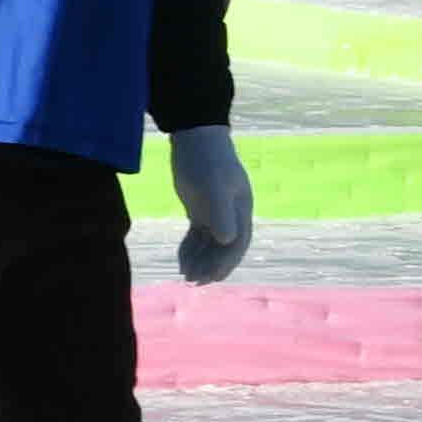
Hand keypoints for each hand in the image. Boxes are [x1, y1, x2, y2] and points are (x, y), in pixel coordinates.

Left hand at [167, 124, 253, 285]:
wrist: (195, 139)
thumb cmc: (207, 161)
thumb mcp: (214, 186)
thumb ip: (221, 213)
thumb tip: (226, 240)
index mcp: (240, 210)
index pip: (237, 243)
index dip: (226, 262)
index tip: (211, 277)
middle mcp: (231, 215)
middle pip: (224, 248)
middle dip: (211, 266)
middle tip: (194, 282)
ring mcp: (216, 213)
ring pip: (210, 244)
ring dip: (200, 261)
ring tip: (185, 276)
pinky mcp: (200, 210)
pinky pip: (198, 236)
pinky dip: (191, 249)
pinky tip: (181, 261)